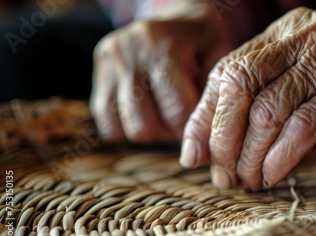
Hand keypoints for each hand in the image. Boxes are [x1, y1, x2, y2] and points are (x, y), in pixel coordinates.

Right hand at [90, 8, 232, 142]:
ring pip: (124, 129)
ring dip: (149, 133)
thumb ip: (212, 92)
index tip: (197, 127)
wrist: (177, 21)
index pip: (175, 112)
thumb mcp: (217, 57)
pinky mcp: (98, 74)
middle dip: (167, 134)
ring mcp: (109, 64)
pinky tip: (147, 114)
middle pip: (144, 126)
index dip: (190, 129)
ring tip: (165, 118)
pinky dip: (128, 129)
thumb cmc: (202, 45)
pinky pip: (107, 125)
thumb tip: (203, 135)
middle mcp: (129, 54)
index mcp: (164, 50)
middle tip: (180, 123)